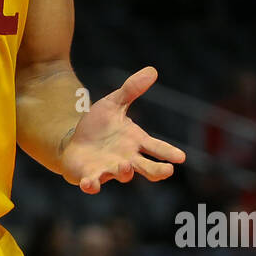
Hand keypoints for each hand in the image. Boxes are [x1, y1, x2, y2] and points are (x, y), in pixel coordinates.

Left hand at [61, 66, 185, 193]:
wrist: (75, 141)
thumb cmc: (99, 125)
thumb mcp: (113, 104)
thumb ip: (131, 90)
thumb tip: (152, 70)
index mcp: (136, 142)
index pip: (157, 148)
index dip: (168, 152)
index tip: (181, 157)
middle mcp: (128, 159)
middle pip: (147, 168)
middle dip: (157, 170)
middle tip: (168, 170)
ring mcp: (110, 169)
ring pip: (122, 175)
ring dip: (124, 172)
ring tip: (125, 166)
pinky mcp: (90, 176)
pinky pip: (92, 183)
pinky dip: (91, 185)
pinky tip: (89, 183)